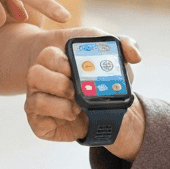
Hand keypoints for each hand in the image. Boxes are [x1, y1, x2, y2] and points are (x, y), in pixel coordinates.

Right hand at [24, 31, 142, 147]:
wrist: (97, 110)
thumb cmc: (98, 78)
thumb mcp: (109, 56)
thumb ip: (124, 46)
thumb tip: (135, 55)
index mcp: (54, 59)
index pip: (46, 54)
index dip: (59, 61)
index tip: (74, 68)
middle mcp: (41, 78)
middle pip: (34, 74)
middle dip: (58, 83)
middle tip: (76, 89)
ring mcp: (37, 99)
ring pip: (35, 99)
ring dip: (60, 103)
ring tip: (77, 105)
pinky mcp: (38, 122)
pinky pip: (38, 119)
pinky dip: (58, 116)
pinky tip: (72, 114)